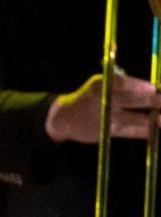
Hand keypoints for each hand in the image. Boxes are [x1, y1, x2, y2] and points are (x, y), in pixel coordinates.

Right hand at [44, 71, 160, 143]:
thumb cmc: (90, 96)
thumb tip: (154, 88)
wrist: (64, 117)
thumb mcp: (100, 83)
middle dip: (151, 101)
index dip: (139, 86)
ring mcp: (104, 118)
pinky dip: (143, 131)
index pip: (122, 83)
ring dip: (151, 120)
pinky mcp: (105, 132)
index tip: (154, 88)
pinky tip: (154, 130)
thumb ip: (123, 83)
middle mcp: (102, 101)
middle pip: (130, 100)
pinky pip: (128, 132)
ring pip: (132, 118)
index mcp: (99, 85)